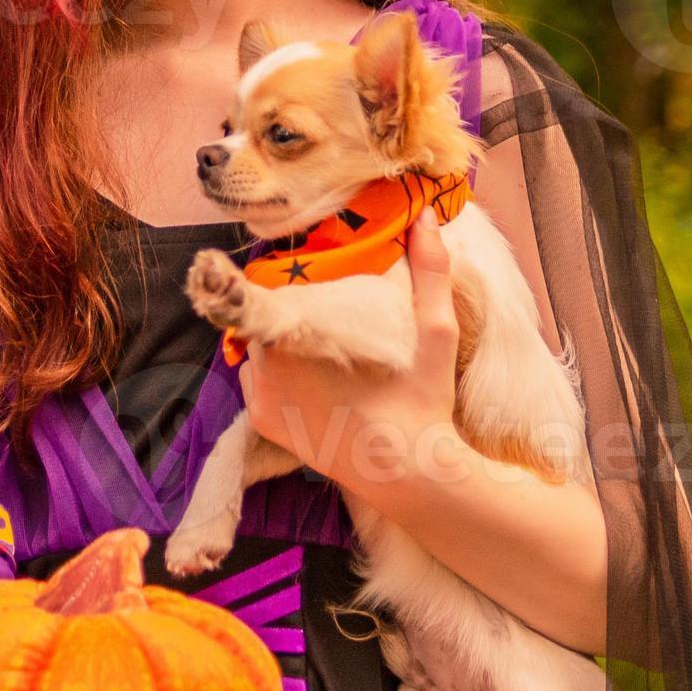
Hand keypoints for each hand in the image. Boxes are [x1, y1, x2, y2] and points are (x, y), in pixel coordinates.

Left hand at [237, 204, 460, 488]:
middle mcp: (268, 366)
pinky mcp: (262, 424)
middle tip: (326, 314)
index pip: (258, 292)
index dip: (262, 280)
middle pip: (264, 316)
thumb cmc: (421, 401)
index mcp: (300, 336)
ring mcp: (260, 398)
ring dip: (280, 341)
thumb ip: (430, 270)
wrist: (409, 474)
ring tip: (322, 347)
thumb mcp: (436, 331)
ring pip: (258, 347)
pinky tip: (312, 380)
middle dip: (288, 309)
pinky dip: (274, 375)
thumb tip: (425, 216)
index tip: (267, 273)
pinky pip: (255, 381)